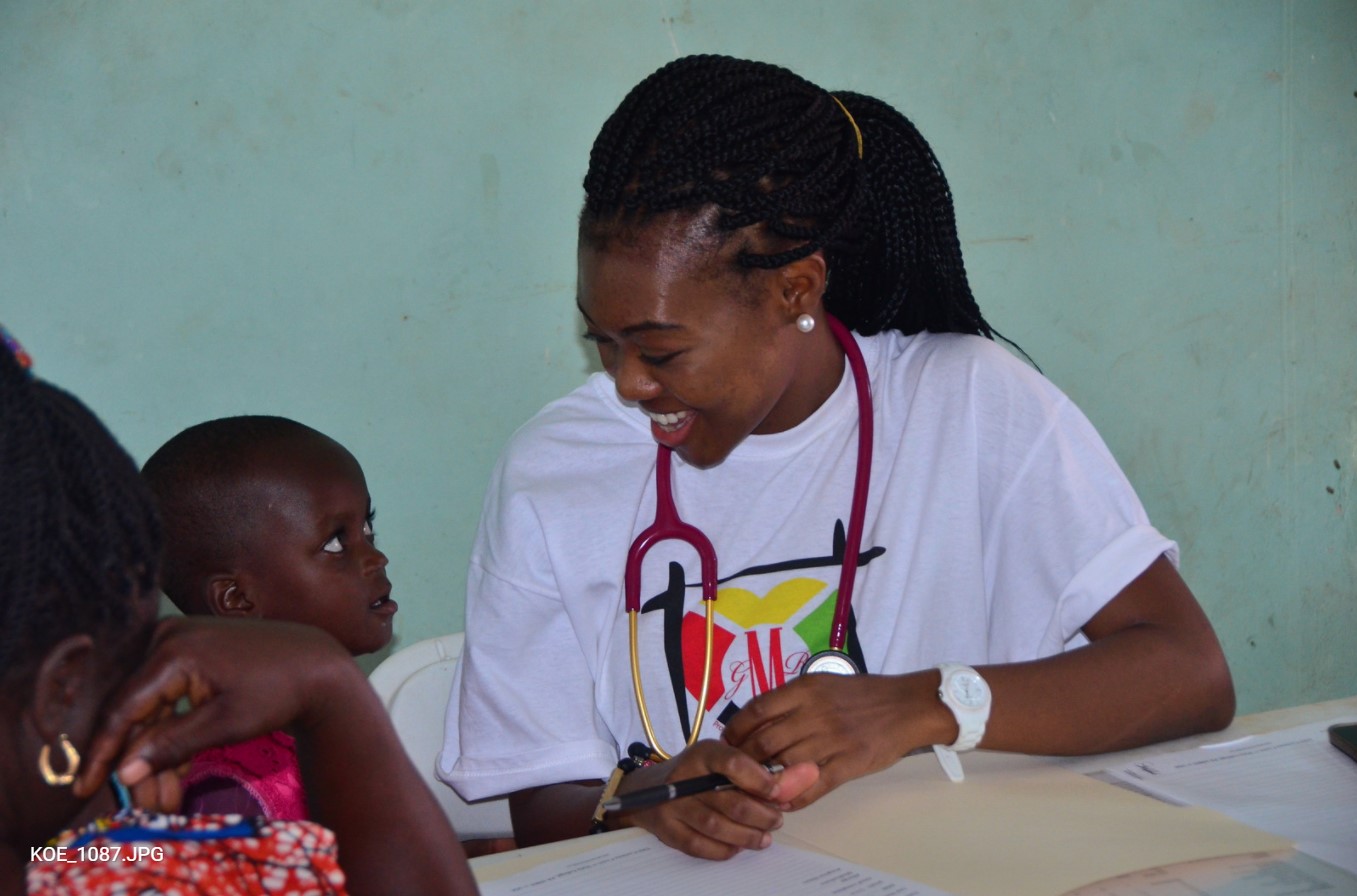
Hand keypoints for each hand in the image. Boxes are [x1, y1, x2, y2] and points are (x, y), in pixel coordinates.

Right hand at [74, 616, 354, 797]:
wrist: (317, 665)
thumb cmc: (278, 690)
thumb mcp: (226, 723)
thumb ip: (171, 744)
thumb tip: (124, 772)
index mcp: (173, 650)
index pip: (123, 708)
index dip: (103, 752)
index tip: (85, 788)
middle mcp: (167, 638)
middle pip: (135, 709)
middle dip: (136, 760)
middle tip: (143, 803)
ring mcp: (177, 641)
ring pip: (151, 708)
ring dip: (156, 752)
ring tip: (165, 797)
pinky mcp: (188, 652)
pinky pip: (167, 698)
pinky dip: (172, 733)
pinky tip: (175, 773)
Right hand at [614, 739, 817, 859]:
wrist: (650, 789)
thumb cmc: (699, 772)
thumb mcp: (724, 759)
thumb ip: (760, 769)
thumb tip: (806, 775)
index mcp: (704, 753)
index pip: (734, 763)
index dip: (761, 780)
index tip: (778, 793)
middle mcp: (685, 776)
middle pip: (730, 802)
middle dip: (761, 815)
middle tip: (777, 820)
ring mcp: (672, 804)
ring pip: (717, 826)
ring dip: (747, 835)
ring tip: (764, 837)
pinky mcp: (667, 829)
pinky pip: (700, 846)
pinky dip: (723, 849)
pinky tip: (737, 846)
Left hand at [722, 672, 938, 808]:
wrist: (908, 706)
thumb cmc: (864, 694)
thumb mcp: (824, 684)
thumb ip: (793, 701)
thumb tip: (759, 720)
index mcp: (806, 690)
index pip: (757, 710)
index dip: (736, 730)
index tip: (728, 742)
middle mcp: (815, 714)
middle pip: (764, 742)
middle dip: (744, 759)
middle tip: (735, 771)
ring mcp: (832, 741)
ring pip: (784, 766)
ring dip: (765, 781)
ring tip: (755, 789)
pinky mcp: (848, 765)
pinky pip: (813, 786)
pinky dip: (794, 798)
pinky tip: (783, 802)